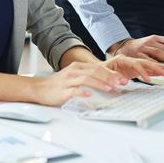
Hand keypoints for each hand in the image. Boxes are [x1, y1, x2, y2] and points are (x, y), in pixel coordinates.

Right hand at [33, 57, 163, 106]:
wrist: (38, 89)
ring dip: (101, 83)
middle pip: (95, 71)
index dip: (112, 73)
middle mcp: (75, 71)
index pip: (98, 68)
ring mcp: (69, 80)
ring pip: (88, 79)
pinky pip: (75, 90)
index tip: (124, 79)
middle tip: (123, 83)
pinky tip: (91, 95)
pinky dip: (84, 92)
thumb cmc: (58, 86)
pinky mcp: (63, 90)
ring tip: (112, 88)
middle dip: (110, 77)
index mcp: (79, 67)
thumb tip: (108, 84)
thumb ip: (89, 79)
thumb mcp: (75, 78)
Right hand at [112, 35, 163, 65]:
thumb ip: (163, 48)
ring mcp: (144, 47)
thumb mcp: (152, 44)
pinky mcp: (138, 54)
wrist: (124, 47)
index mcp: (156, 38)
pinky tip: (161, 68)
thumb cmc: (141, 47)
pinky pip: (148, 60)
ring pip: (159, 53)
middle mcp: (150, 41)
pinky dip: (155, 64)